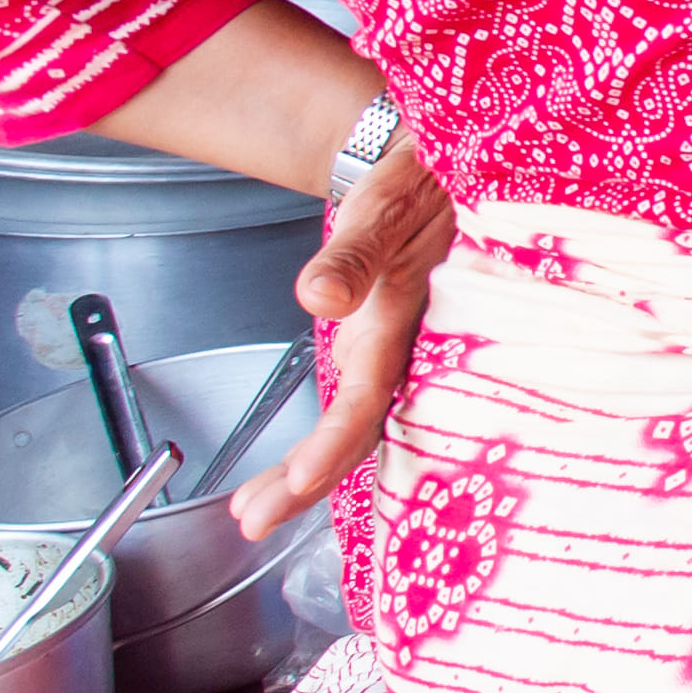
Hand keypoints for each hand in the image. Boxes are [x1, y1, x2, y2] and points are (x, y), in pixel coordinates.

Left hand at [234, 132, 448, 539]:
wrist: (438, 171)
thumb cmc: (412, 187)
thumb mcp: (381, 207)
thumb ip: (352, 256)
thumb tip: (319, 298)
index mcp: (407, 321)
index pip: (371, 398)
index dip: (335, 443)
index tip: (298, 480)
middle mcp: (406, 350)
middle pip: (362, 434)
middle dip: (307, 484)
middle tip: (252, 521)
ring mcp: (398, 356)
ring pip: (359, 432)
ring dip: (308, 474)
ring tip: (255, 510)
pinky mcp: (386, 352)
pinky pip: (360, 414)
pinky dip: (325, 448)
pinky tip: (297, 472)